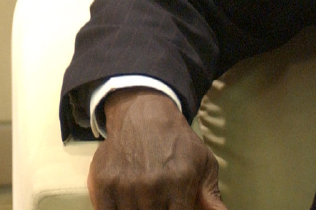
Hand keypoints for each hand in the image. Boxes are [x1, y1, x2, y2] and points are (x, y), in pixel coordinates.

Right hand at [89, 89, 226, 209]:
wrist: (142, 113)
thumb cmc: (177, 142)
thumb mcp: (203, 163)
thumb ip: (211, 195)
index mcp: (179, 182)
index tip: (174, 208)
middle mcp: (151, 185)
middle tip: (160, 202)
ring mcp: (124, 185)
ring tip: (145, 201)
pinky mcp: (103, 183)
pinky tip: (126, 205)